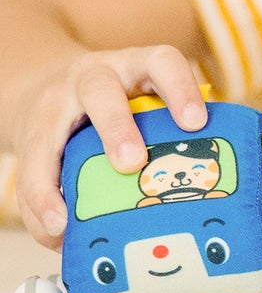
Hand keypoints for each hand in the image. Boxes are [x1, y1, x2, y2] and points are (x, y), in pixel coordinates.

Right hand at [13, 46, 207, 249]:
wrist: (52, 86)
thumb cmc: (125, 105)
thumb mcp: (152, 101)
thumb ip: (176, 134)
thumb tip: (201, 197)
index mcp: (138, 67)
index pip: (164, 62)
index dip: (181, 89)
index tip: (196, 122)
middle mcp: (95, 76)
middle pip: (100, 90)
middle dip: (116, 127)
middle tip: (132, 163)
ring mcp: (59, 102)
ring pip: (52, 128)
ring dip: (58, 177)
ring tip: (69, 219)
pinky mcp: (33, 132)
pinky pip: (30, 166)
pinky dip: (40, 200)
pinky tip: (55, 230)